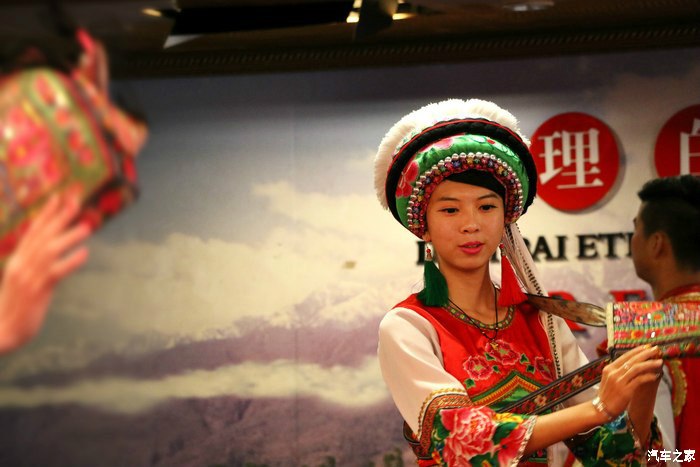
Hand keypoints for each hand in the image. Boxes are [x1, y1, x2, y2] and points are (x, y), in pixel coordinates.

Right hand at [0, 193, 90, 352]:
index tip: (59, 197)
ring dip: (69, 237)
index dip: (46, 213)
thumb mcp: (21, 279)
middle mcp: (21, 264)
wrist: (3, 330)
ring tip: (87, 227)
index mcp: (18, 260)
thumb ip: (33, 263)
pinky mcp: (38, 291)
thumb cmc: (15, 306)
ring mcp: (28, 277)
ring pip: (50, 250)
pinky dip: (71, 261)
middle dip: (60, 216)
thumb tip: (49, 248)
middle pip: (42, 235)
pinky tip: (84, 253)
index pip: (33, 231)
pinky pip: (56, 272)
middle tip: (77, 201)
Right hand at [595, 345, 662, 419]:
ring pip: (637, 368)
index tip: (647, 347)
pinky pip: (639, 380)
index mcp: (609, 368)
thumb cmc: (607, 395)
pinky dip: (648, 377)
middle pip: (632, 360)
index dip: (637, 351)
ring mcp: (619, 381)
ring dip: (649, 364)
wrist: (601, 409)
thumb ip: (619, 371)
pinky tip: (655, 376)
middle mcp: (613, 373)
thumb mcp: (610, 379)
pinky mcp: (625, 391)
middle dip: (645, 354)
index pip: (625, 356)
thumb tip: (633, 364)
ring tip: (659, 362)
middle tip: (656, 349)